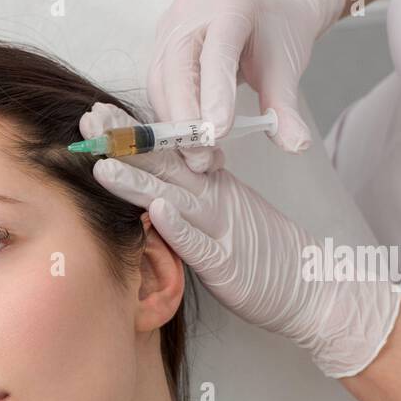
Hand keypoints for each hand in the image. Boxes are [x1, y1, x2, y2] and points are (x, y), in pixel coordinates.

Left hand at [80, 101, 400, 378]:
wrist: (311, 286)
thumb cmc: (260, 254)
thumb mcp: (219, 217)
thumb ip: (187, 199)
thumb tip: (148, 186)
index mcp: (209, 185)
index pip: (164, 153)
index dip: (130, 134)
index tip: (98, 114)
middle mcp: (213, 198)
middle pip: (163, 165)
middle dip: (124, 143)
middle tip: (89, 120)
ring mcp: (220, 228)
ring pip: (174, 197)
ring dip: (138, 181)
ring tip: (104, 164)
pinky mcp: (227, 262)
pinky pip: (200, 242)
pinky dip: (179, 226)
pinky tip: (158, 210)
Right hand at [147, 0, 345, 171]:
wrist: (264, 12)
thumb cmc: (274, 34)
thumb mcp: (285, 67)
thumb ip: (284, 107)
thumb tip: (296, 144)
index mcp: (230, 4)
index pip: (217, 54)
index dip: (214, 95)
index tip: (217, 133)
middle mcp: (191, 11)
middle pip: (177, 71)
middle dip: (186, 120)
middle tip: (202, 158)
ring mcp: (169, 27)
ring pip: (160, 84)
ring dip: (175, 126)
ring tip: (199, 156)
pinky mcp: (158, 46)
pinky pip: (157, 88)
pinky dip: (171, 119)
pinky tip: (189, 140)